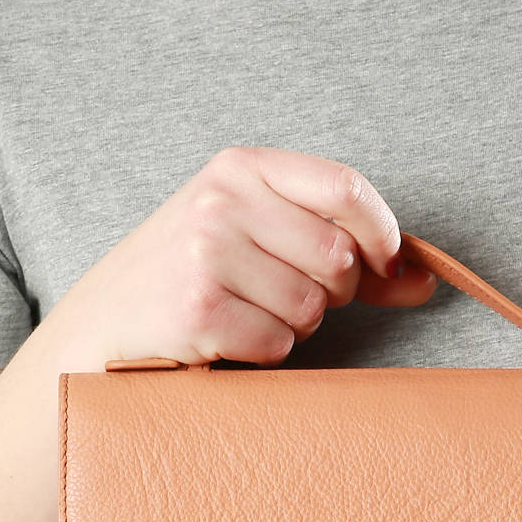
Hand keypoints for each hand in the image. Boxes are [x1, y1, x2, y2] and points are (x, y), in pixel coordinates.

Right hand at [41, 144, 437, 372]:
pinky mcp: (199, 310)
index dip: (383, 234)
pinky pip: (279, 344)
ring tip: (242, 315)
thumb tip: (423, 278)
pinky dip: (262, 354)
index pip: (347, 187)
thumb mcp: (254, 239)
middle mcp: (222, 201)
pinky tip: (223, 339)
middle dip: (328, 293)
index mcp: (239, 167)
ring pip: (312, 308)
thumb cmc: (188, 282)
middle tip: (278, 296)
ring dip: (291, 328)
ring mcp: (206, 254)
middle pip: (339, 258)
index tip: (386, 265)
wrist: (97, 330)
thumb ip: (341, 250)